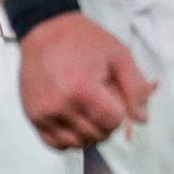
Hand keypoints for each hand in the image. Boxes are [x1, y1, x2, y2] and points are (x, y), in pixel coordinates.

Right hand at [18, 10, 153, 150]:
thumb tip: (142, 120)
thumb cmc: (83, 40)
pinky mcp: (32, 116)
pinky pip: (55, 144)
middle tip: (103, 104)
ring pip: (77, 143)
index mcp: (83, 90)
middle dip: (106, 124)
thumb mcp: (119, 55)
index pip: (113, 123)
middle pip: (96, 135)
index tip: (113, 96)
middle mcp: (60, 106)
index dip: (120, 112)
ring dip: (89, 134)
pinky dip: (68, 140)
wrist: (45, 29)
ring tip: (89, 114)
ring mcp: (43, 113)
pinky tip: (74, 123)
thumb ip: (136, 88)